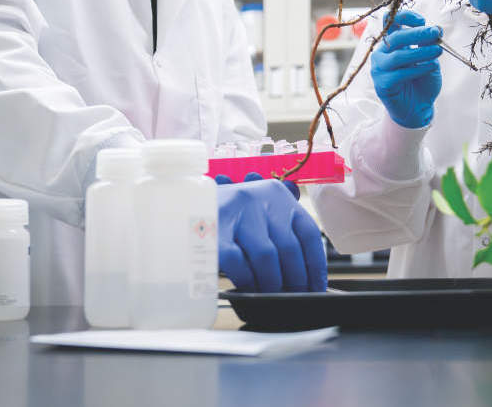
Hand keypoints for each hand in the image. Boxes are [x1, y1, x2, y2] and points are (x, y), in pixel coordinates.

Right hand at [216, 173, 326, 292]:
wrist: (176, 203)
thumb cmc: (222, 214)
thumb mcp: (254, 213)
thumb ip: (277, 232)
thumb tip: (302, 274)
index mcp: (276, 194)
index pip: (308, 233)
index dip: (316, 265)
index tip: (316, 286)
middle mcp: (259, 199)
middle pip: (290, 248)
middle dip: (295, 280)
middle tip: (293, 296)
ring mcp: (236, 212)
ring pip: (267, 257)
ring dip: (272, 283)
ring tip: (270, 294)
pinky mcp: (213, 230)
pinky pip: (238, 263)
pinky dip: (246, 280)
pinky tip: (247, 286)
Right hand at [371, 9, 442, 128]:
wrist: (418, 107)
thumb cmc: (422, 80)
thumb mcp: (429, 58)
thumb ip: (428, 44)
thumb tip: (435, 29)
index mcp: (391, 42)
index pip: (390, 20)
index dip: (405, 16)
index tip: (423, 20)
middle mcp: (382, 53)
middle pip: (396, 37)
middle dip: (418, 33)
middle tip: (436, 33)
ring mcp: (379, 69)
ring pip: (398, 56)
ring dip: (420, 52)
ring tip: (438, 51)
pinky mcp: (382, 84)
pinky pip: (399, 74)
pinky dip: (418, 69)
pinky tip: (432, 66)